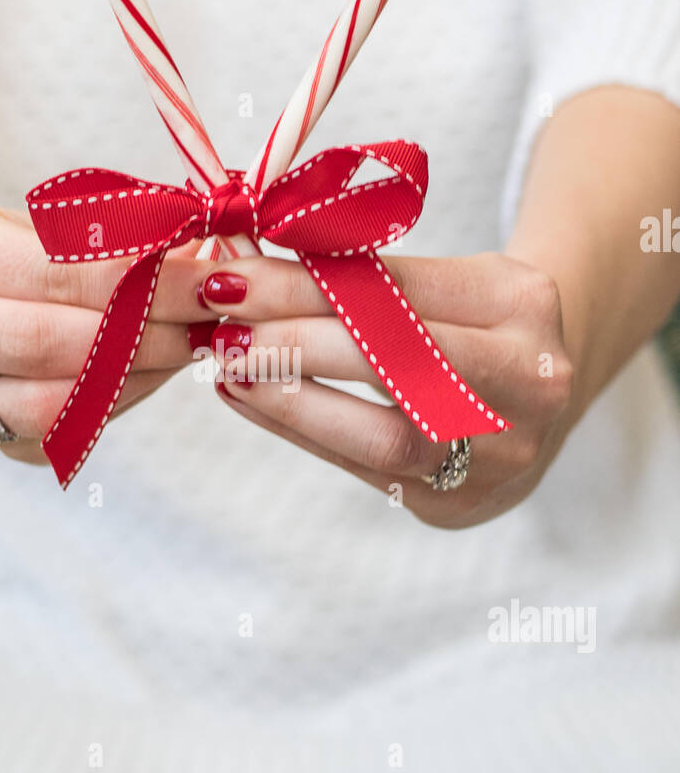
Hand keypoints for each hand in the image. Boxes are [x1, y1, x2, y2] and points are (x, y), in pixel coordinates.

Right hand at [0, 204, 211, 463]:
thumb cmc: (16, 250)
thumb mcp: (51, 224)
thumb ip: (120, 238)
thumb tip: (208, 254)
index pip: (60, 275)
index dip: (146, 281)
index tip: (212, 280)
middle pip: (53, 344)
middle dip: (149, 333)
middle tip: (211, 320)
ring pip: (57, 403)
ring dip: (140, 375)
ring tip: (191, 344)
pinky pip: (67, 433)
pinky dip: (123, 401)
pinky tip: (157, 372)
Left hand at [198, 252, 574, 527]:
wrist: (544, 395)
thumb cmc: (476, 321)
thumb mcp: (448, 279)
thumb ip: (362, 277)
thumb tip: (244, 269)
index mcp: (524, 306)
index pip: (401, 292)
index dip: (308, 286)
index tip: (235, 277)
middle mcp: (528, 384)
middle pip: (399, 365)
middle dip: (297, 345)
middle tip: (227, 330)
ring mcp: (502, 456)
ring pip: (384, 437)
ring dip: (293, 402)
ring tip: (231, 370)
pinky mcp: (460, 504)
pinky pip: (366, 471)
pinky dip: (301, 432)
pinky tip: (251, 401)